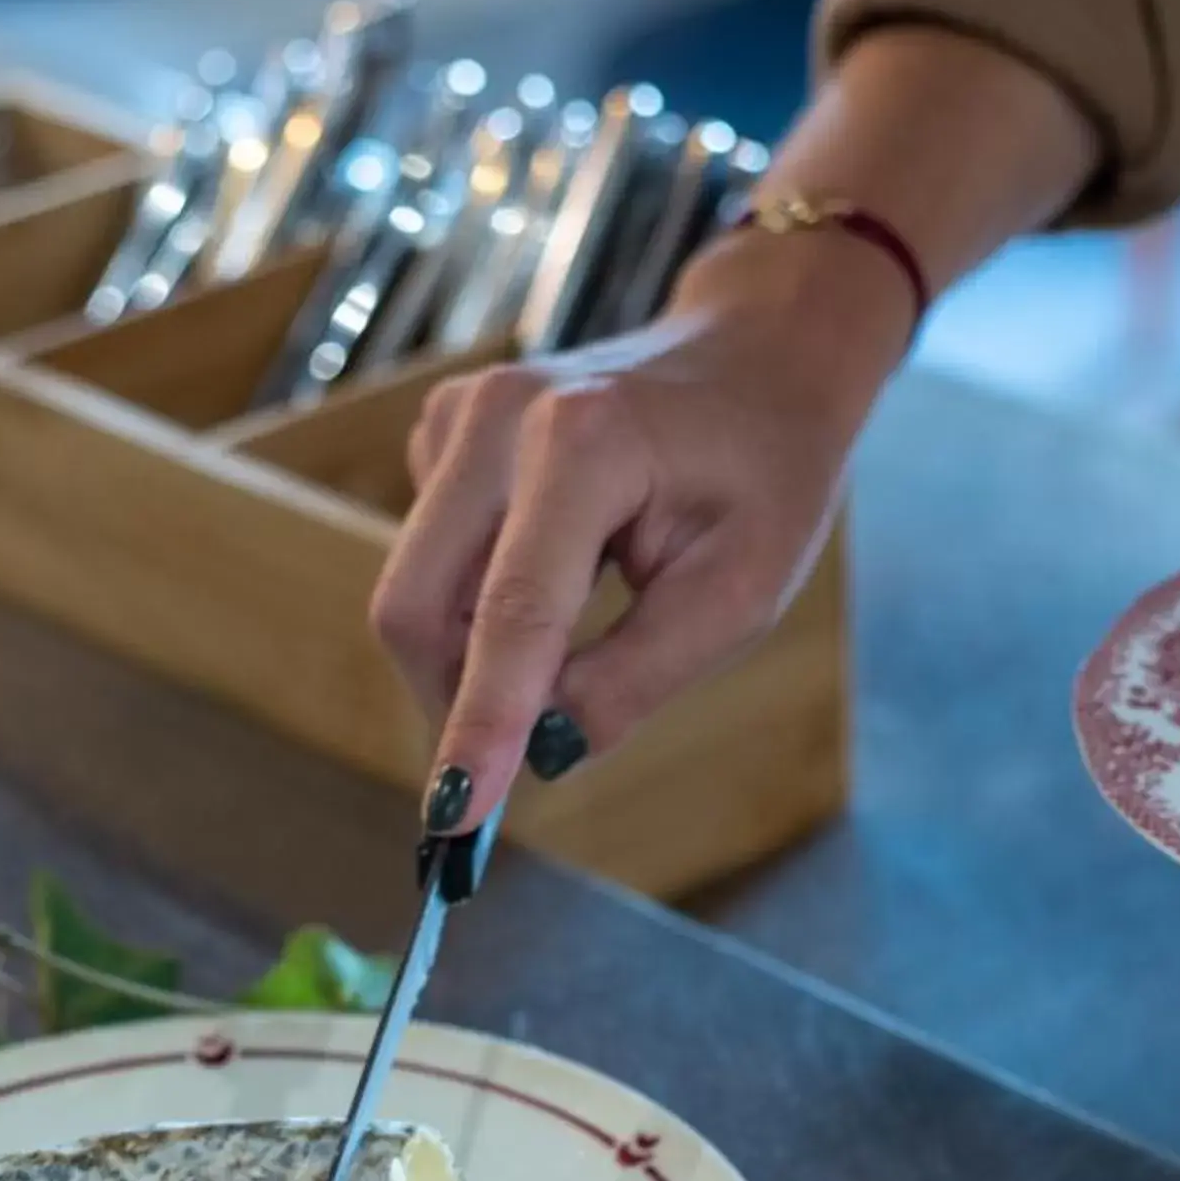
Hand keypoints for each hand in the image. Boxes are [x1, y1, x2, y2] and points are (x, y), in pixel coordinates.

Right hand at [369, 230, 911, 828]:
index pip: (510, 615)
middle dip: (456, 703)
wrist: (757, 359)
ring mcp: (458, 417)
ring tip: (579, 643)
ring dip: (474, 657)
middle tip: (515, 765)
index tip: (454, 821)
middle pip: (417, 608)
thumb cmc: (763, 473)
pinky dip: (479, 606)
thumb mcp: (740, 594)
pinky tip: (562, 575)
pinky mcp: (442, 434)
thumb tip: (542, 752)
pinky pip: (431, 559)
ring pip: (416, 593)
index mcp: (582, 441)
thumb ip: (636, 679)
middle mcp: (496, 417)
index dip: (480, 725)